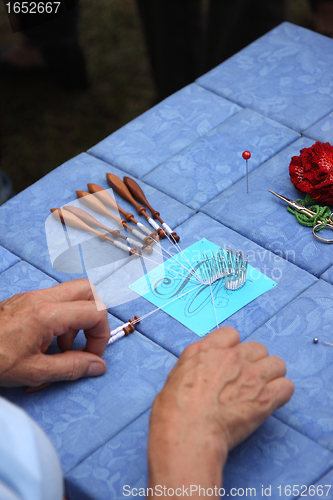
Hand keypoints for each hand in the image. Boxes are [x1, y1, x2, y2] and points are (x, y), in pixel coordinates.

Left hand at [0, 279, 109, 386]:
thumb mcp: (34, 372)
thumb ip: (71, 367)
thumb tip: (97, 366)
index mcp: (48, 314)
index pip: (95, 313)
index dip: (101, 336)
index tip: (91, 356)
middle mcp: (42, 298)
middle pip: (88, 290)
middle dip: (95, 316)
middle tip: (86, 341)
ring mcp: (32, 296)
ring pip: (71, 294)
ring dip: (76, 319)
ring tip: (61, 348)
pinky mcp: (24, 301)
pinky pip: (54, 301)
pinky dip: (60, 319)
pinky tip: (46, 343)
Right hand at [148, 327, 293, 496]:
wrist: (188, 431)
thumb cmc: (174, 410)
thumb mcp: (176, 376)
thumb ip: (195, 366)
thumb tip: (201, 371)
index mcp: (208, 349)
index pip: (231, 334)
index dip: (232, 348)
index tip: (229, 363)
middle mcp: (232, 357)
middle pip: (258, 348)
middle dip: (254, 362)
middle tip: (246, 381)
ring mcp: (251, 375)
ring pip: (277, 364)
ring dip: (271, 376)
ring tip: (261, 392)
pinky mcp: (266, 397)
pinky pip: (286, 386)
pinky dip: (280, 394)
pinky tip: (270, 403)